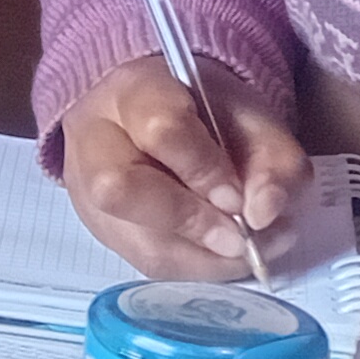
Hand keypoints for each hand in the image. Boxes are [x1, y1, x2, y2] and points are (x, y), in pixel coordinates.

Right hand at [56, 53, 309, 280]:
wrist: (165, 115)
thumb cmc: (210, 113)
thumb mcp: (255, 119)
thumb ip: (274, 160)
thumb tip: (265, 215)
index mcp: (133, 91)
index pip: (161, 131)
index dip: (205, 171)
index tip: (240, 196)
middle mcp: (93, 139)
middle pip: (119, 189)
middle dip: (190, 222)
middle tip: (240, 238)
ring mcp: (85, 189)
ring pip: (131, 238)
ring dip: (202, 257)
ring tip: (248, 251)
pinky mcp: (100, 227)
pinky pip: (144, 262)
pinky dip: (194, 267)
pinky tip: (224, 255)